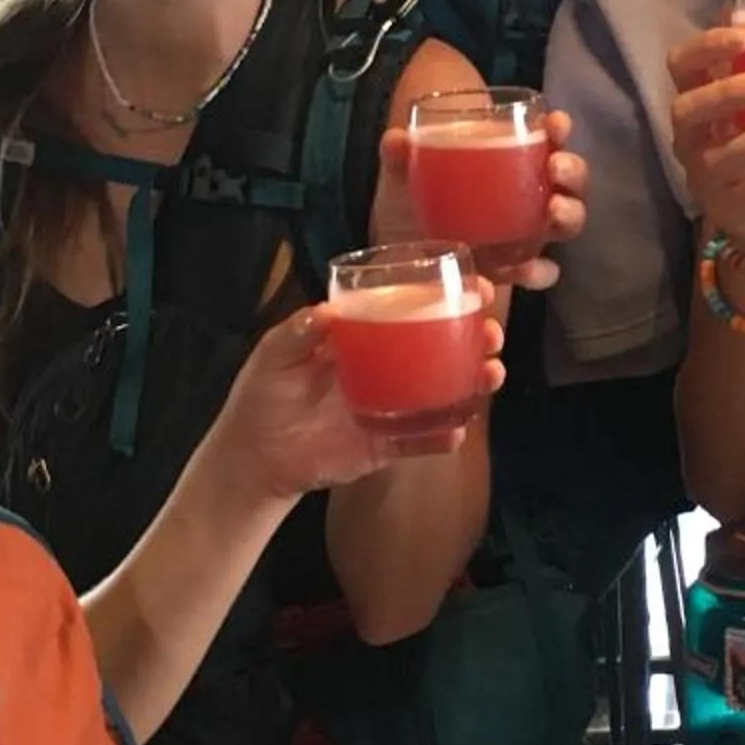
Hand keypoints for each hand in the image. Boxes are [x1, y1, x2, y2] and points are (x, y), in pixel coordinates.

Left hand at [213, 299, 509, 499]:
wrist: (253, 455)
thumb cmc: (263, 394)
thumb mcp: (274, 354)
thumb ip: (297, 332)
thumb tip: (326, 312)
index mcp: (366, 338)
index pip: (414, 310)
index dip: (448, 298)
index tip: (478, 290)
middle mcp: (387, 369)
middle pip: (443, 349)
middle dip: (476, 339)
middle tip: (491, 334)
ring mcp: (391, 407)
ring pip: (444, 392)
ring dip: (475, 383)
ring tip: (490, 374)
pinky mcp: (385, 445)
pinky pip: (422, 440)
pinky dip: (441, 436)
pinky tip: (456, 430)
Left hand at [377, 109, 587, 298]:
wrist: (400, 256)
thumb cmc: (413, 206)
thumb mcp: (403, 178)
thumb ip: (399, 156)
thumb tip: (397, 139)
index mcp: (509, 162)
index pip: (546, 138)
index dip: (559, 129)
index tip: (557, 123)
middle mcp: (529, 195)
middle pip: (569, 180)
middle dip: (573, 170)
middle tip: (556, 167)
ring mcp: (528, 233)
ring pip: (567, 222)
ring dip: (569, 214)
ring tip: (553, 212)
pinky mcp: (517, 269)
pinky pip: (542, 272)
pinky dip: (539, 271)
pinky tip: (525, 270)